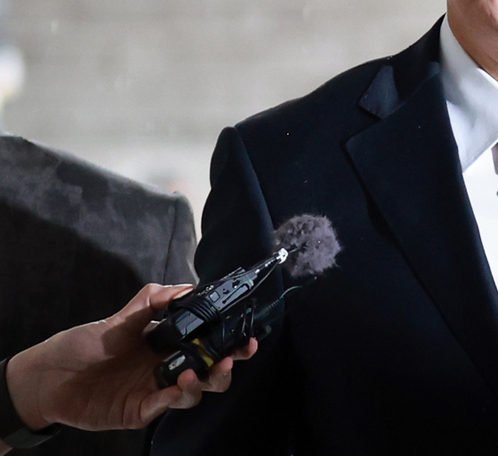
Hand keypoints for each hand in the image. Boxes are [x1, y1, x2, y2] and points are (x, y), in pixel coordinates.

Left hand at [4, 283, 257, 433]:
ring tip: (201, 369)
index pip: (208, 342)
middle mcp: (167, 368)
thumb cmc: (82, 345)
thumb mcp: (118, 318)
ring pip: (197, 391)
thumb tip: (186, 288)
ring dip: (207, 380)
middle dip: (230, 363)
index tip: (246, 334)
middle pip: (212, 370)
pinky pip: (168, 405)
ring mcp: (156, 390)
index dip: (230, 340)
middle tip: (237, 355)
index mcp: (167, 344)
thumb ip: (152, 301)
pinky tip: (181, 383)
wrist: (48, 376)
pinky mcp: (141, 411)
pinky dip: (180, 395)